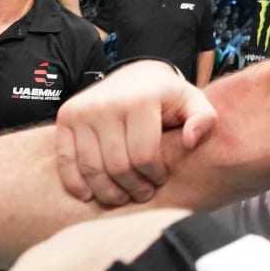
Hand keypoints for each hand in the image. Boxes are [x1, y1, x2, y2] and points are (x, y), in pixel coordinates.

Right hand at [56, 61, 216, 205]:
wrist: (135, 74)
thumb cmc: (165, 95)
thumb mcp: (192, 101)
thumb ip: (204, 119)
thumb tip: (191, 140)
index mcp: (140, 101)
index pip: (144, 157)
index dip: (153, 177)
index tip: (158, 180)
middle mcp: (106, 104)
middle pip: (117, 167)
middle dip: (132, 188)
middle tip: (141, 193)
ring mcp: (82, 111)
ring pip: (92, 169)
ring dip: (107, 192)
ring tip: (121, 196)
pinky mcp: (65, 118)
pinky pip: (66, 160)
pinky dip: (76, 183)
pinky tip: (89, 194)